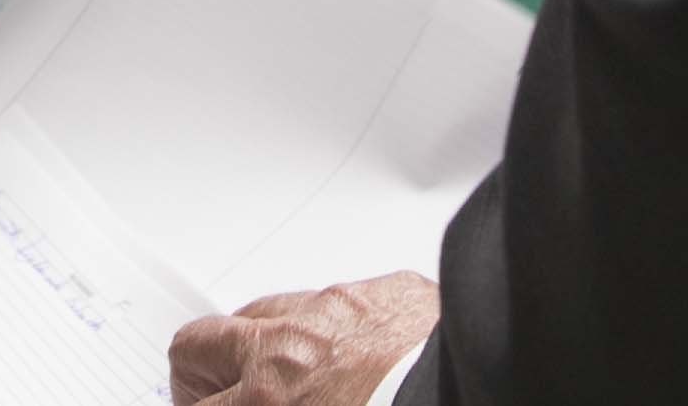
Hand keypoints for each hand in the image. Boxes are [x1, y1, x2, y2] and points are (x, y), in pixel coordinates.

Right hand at [171, 273, 442, 404]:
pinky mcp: (391, 291)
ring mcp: (339, 310)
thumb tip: (267, 399)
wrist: (489, 396)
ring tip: (301, 378)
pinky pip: (344, 300)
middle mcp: (293, 347)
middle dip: (206, 374)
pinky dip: (344, 326)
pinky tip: (370, 357)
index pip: (197, 405)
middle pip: (202, 342)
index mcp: (271, 400)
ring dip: (273, 343)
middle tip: (223, 398)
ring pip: (270, 311)